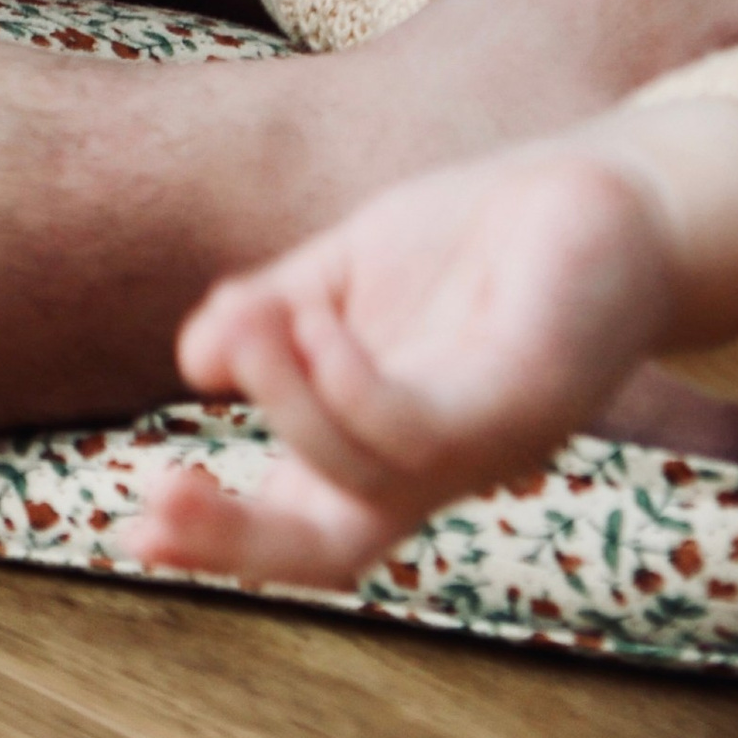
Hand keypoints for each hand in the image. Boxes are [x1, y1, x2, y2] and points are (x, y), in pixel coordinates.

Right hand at [136, 100, 737, 589]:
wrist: (609, 192)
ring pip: (362, 473)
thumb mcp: (350, 270)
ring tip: (245, 322)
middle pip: (329, 545)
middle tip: (152, 501)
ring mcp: (485, 444)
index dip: (217, 539)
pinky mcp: (525, 398)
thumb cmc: (481, 243)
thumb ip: (274, 316)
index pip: (297, 520)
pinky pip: (423, 425)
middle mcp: (434, 467)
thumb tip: (192, 357)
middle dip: (235, 538)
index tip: (128, 527)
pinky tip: (317, 328)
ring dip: (287, 402)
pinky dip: (354, 389)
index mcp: (383, 443)